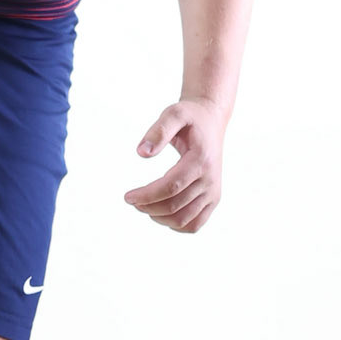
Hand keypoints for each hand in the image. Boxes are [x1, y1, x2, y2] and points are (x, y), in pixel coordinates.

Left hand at [123, 97, 226, 232]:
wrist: (211, 121)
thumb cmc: (189, 117)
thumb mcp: (174, 114)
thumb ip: (158, 131)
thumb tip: (141, 153)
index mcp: (201, 161)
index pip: (171, 187)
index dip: (147, 195)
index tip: (127, 197)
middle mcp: (210, 180)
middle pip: (175, 206)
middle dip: (148, 206)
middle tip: (131, 200)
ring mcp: (213, 192)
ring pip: (185, 220)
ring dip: (159, 218)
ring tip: (143, 207)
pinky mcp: (213, 199)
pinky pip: (195, 224)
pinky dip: (176, 225)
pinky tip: (160, 214)